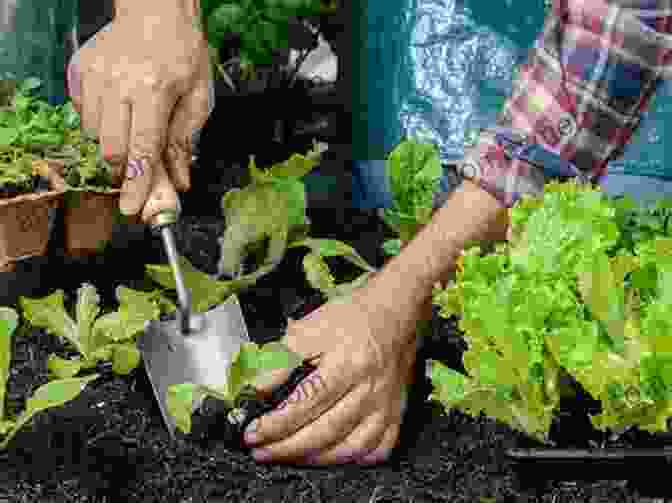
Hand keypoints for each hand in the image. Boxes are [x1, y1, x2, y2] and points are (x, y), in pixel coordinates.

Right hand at [66, 12, 213, 222]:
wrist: (156, 10)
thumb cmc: (183, 52)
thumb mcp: (198, 98)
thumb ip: (184, 143)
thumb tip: (179, 183)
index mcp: (153, 90)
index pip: (142, 151)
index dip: (138, 185)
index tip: (132, 209)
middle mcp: (118, 84)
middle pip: (112, 149)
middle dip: (124, 171)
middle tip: (137, 173)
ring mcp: (94, 77)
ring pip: (94, 136)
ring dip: (114, 146)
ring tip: (134, 125)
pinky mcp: (80, 72)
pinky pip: (84, 115)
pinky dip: (101, 124)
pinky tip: (120, 109)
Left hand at [243, 288, 418, 465]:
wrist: (393, 313)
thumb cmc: (350, 319)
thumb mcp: (309, 329)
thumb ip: (281, 359)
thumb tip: (256, 388)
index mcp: (348, 364)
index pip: (307, 403)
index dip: (277, 423)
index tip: (252, 432)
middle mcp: (370, 389)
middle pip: (326, 431)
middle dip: (287, 447)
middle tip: (260, 451)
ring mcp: (385, 406)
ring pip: (349, 448)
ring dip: (313, 458)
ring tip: (286, 455)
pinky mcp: (395, 415)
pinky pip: (376, 451)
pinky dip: (351, 460)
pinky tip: (328, 456)